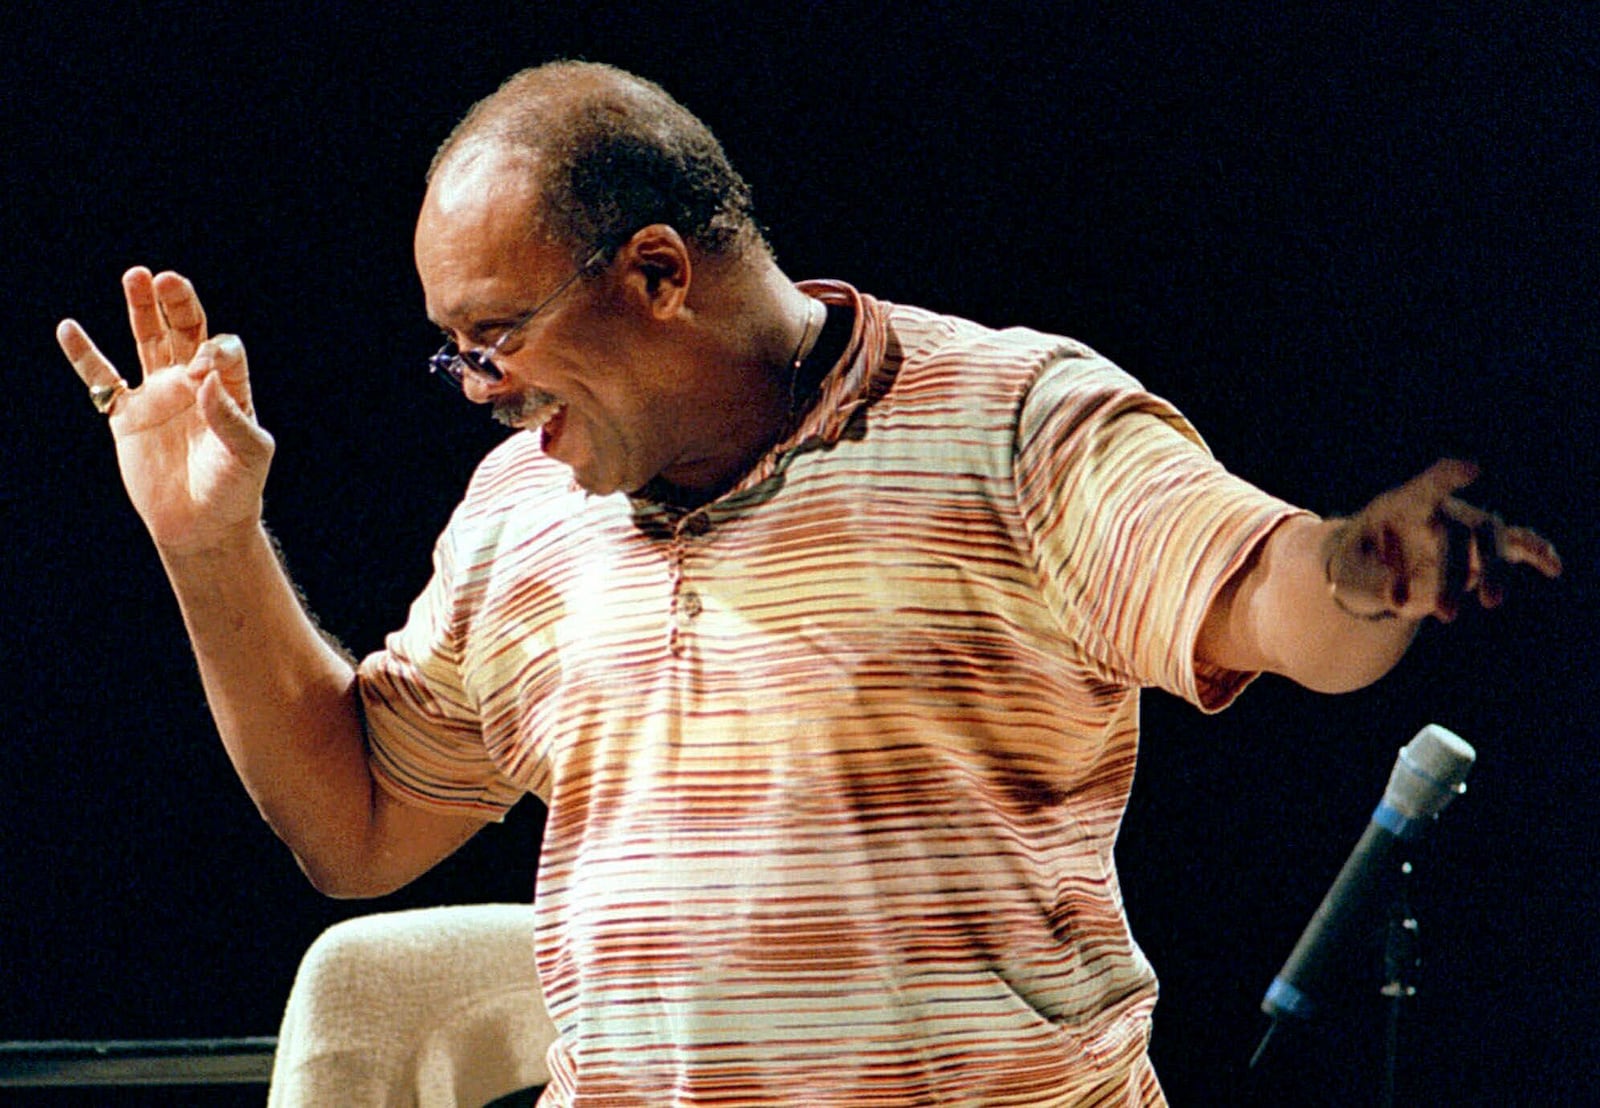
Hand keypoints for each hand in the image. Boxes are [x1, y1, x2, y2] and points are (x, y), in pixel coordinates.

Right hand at [58, 267, 274, 554]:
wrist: (203, 525)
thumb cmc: (235, 489)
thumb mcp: (247, 454)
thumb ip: (231, 416)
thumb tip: (208, 377)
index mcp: (229, 389)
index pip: (223, 352)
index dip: (215, 350)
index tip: (208, 362)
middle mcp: (194, 385)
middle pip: (184, 331)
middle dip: (177, 303)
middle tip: (165, 278)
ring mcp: (159, 396)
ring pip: (147, 342)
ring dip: (141, 310)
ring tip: (136, 275)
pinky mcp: (128, 417)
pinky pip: (102, 380)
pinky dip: (85, 356)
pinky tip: (69, 328)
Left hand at [1324, 458, 1561, 622]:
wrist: (1371, 569)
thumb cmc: (1357, 562)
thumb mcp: (1349, 571)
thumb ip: (1367, 581)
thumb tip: (1396, 597)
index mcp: (1403, 505)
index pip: (1427, 487)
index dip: (1448, 478)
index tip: (1471, 469)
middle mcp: (1441, 512)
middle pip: (1459, 529)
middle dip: (1454, 570)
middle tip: (1444, 614)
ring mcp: (1465, 529)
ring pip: (1491, 539)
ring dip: (1494, 570)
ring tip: (1491, 602)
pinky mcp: (1481, 551)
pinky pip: (1515, 546)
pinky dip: (1536, 552)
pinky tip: (1554, 567)